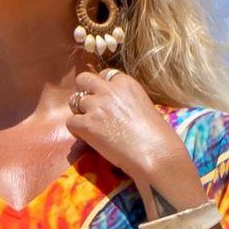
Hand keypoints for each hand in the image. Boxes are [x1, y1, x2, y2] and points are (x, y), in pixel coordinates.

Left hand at [63, 68, 188, 183]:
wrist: (155, 154)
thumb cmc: (158, 136)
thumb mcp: (144, 105)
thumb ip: (126, 100)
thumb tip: (116, 108)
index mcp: (126, 83)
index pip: (104, 74)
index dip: (101, 87)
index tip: (105, 100)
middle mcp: (109, 90)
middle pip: (83, 79)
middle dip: (84, 91)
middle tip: (90, 108)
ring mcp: (96, 107)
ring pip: (73, 100)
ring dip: (79, 111)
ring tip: (89, 125)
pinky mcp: (87, 125)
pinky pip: (70, 122)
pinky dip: (76, 131)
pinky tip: (87, 139)